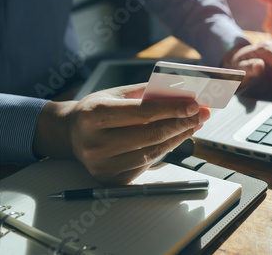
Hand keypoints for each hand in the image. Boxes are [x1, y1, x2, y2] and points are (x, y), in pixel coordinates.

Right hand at [33, 83, 209, 183]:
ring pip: (152, 152)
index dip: (173, 108)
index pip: (144, 112)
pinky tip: (176, 138)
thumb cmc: (96, 110)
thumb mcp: (116, 93)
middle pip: (151, 135)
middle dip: (182, 124)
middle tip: (201, 115)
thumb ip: (146, 92)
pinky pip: (147, 164)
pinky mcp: (110, 179)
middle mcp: (95, 142)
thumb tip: (181, 94)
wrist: (70, 134)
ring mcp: (102, 165)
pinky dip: (165, 150)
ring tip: (192, 125)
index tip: (194, 105)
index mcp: (94, 115)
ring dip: (178, 138)